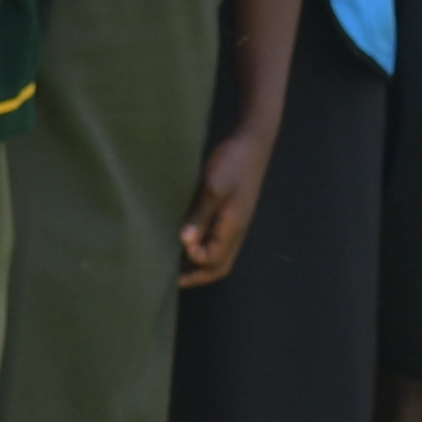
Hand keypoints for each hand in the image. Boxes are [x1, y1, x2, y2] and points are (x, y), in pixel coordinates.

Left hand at [178, 125, 272, 287]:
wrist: (250, 142)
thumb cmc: (233, 162)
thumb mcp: (214, 188)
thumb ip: (200, 216)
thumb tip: (185, 243)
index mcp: (233, 228)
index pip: (213, 261)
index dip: (193, 260)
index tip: (175, 247)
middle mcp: (235, 232)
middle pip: (218, 266)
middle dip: (196, 275)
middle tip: (170, 279)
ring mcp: (233, 223)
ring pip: (217, 255)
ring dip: (197, 263)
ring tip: (173, 264)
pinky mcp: (229, 214)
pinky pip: (215, 240)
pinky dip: (200, 247)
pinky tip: (184, 240)